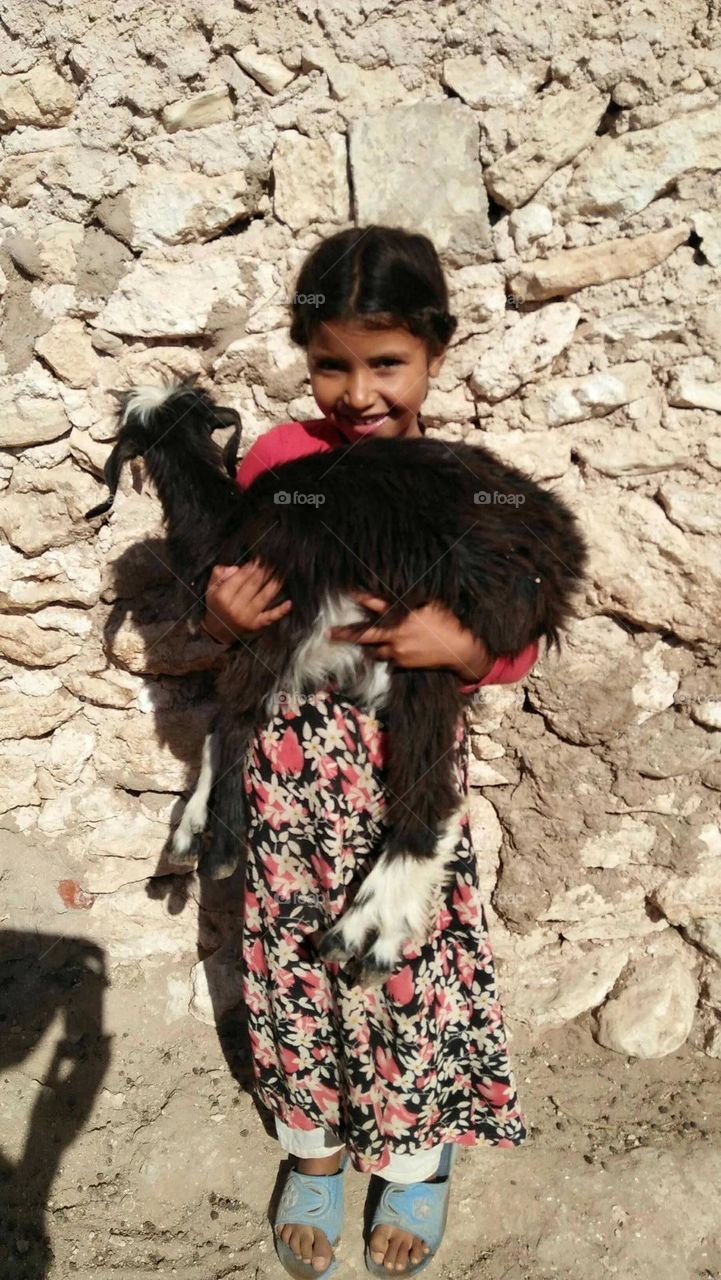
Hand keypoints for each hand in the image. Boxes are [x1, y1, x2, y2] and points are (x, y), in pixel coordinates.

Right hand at [201, 558, 291, 644]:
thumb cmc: (216, 605)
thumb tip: (236, 568)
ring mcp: (246, 617)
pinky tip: (289, 603)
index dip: (252, 566)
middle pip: (254, 585)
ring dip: (274, 583)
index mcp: (223, 596)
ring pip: (264, 597)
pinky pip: (269, 617)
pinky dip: (280, 611)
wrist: (217, 630)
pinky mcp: (255, 625)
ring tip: (282, 572)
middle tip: (274, 561)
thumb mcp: (211, 588)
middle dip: (265, 571)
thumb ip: (219, 574)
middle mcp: (234, 607)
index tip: (261, 558)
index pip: (240, 577)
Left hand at [327, 591, 492, 679]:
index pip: (374, 603)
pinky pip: (389, 659)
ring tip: (360, 646)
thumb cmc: (447, 621)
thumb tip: (399, 594)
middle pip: (363, 634)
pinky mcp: (403, 663)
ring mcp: (397, 650)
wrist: (458, 648)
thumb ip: (411, 600)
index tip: (345, 592)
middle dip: (345, 634)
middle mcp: (395, 633)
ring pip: (374, 650)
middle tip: (329, 634)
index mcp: (400, 614)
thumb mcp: (430, 603)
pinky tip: (390, 652)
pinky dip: (387, 655)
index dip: (359, 597)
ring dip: (369, 646)